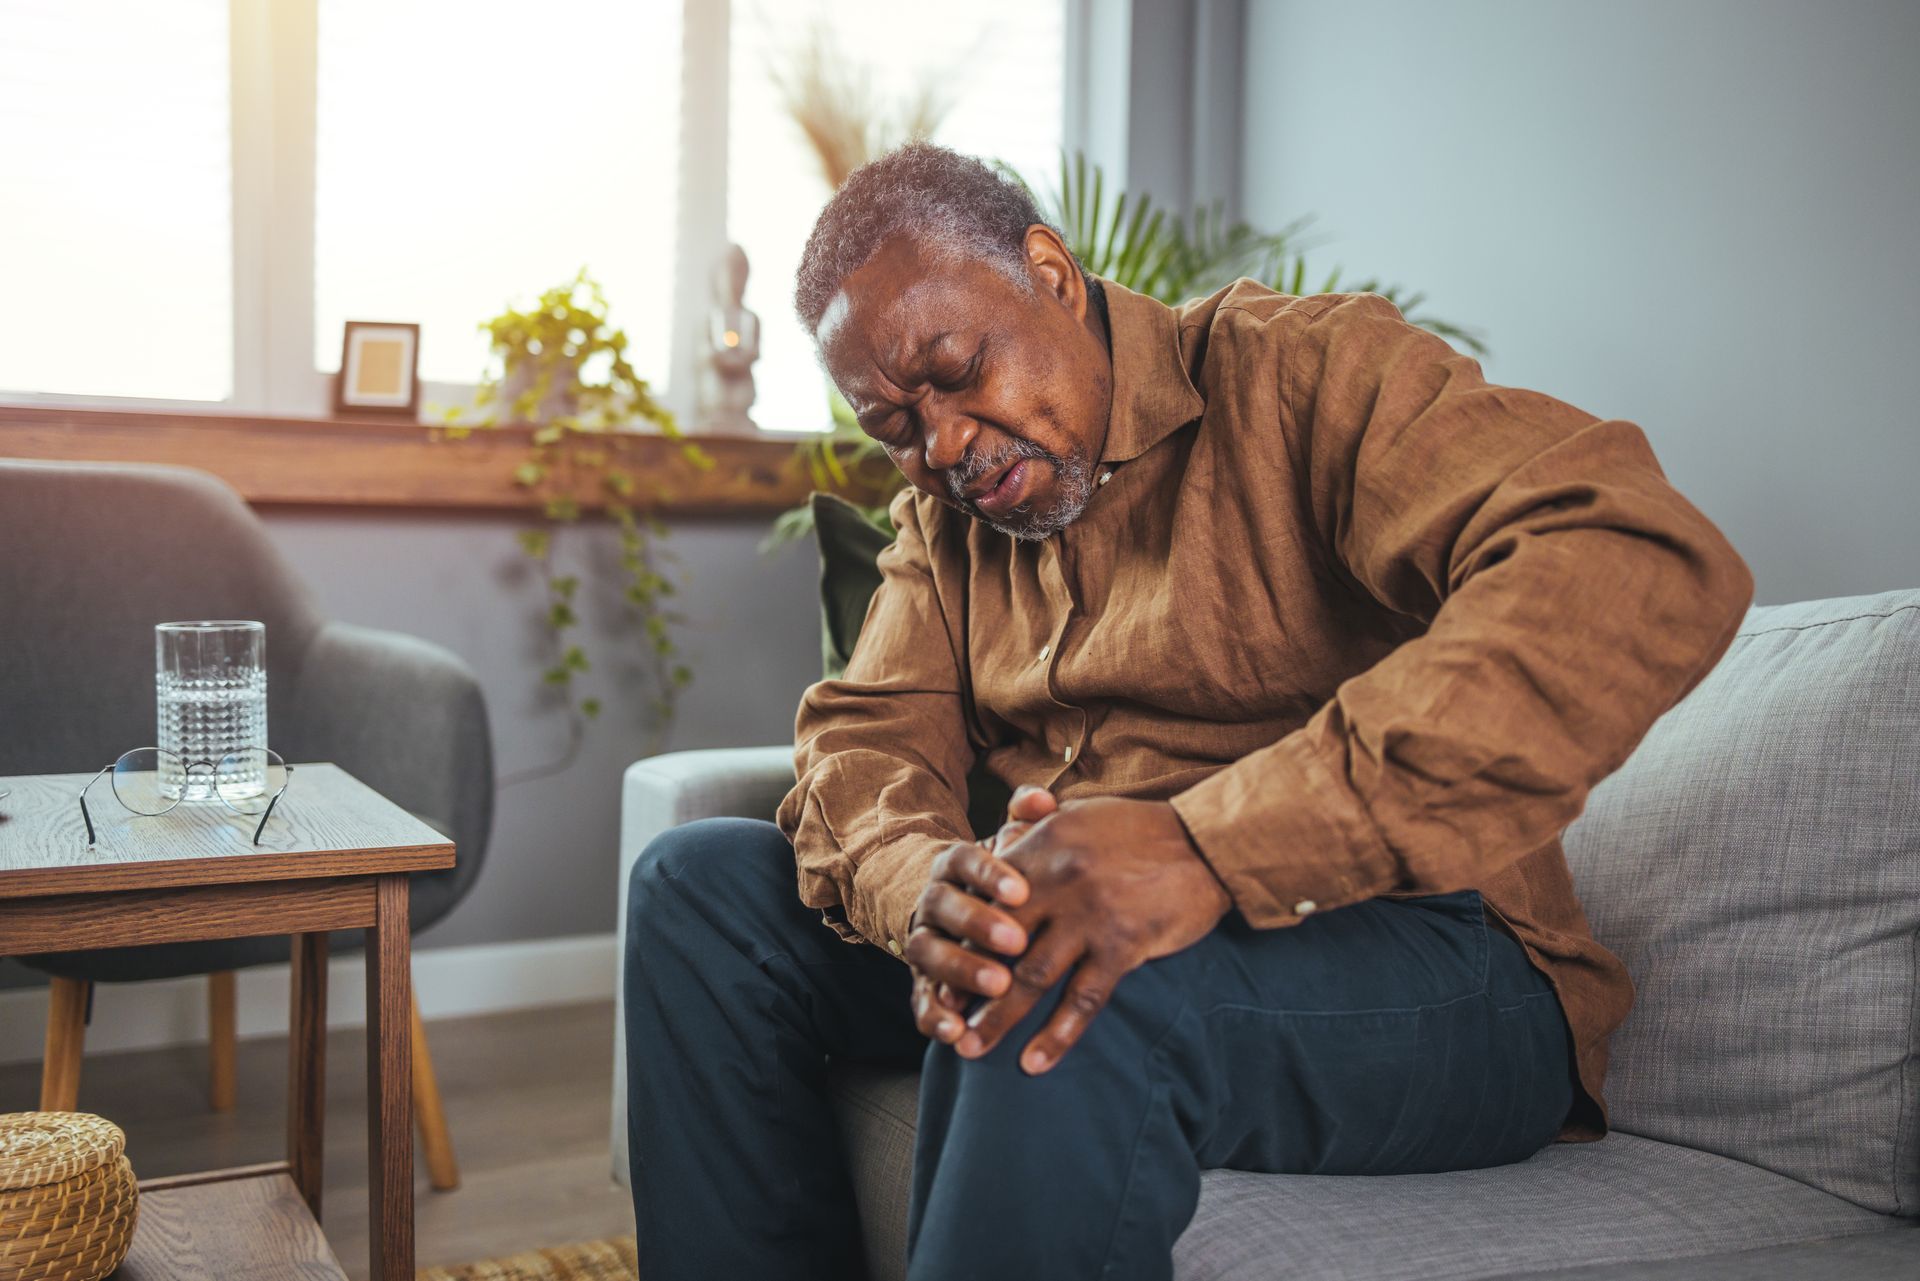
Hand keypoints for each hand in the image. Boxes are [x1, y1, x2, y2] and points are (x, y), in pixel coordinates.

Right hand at [906, 786, 1056, 1044]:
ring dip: (960, 969)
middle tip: (1017, 943)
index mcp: (953, 864)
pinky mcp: (920, 981)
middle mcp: (930, 900)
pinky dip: (934, 1017)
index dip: (989, 875)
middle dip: (977, 924)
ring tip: (998, 986)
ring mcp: (922, 941)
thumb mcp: (1013, 847)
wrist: (953, 907)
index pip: (965, 860)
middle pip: (943, 907)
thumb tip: (1041, 798)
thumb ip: (1026, 822)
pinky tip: (957, 1032)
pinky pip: (920, 999)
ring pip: (928, 953)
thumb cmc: (1001, 878)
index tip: (1022, 891)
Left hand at [958, 797, 1232, 1074]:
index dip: (957, 938)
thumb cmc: (1140, 830)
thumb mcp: (1079, 813)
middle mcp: (1058, 881)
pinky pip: (1083, 999)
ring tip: (972, 1050)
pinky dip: (1057, 1035)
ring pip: (1031, 978)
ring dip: (998, 1019)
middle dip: (964, 986)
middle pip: (996, 944)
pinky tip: (1035, 1062)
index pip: (984, 899)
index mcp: (1042, 846)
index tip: (938, 971)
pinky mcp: (1123, 946)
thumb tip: (998, 843)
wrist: (1206, 843)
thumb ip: (1035, 827)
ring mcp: (1090, 916)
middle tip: (943, 1020)